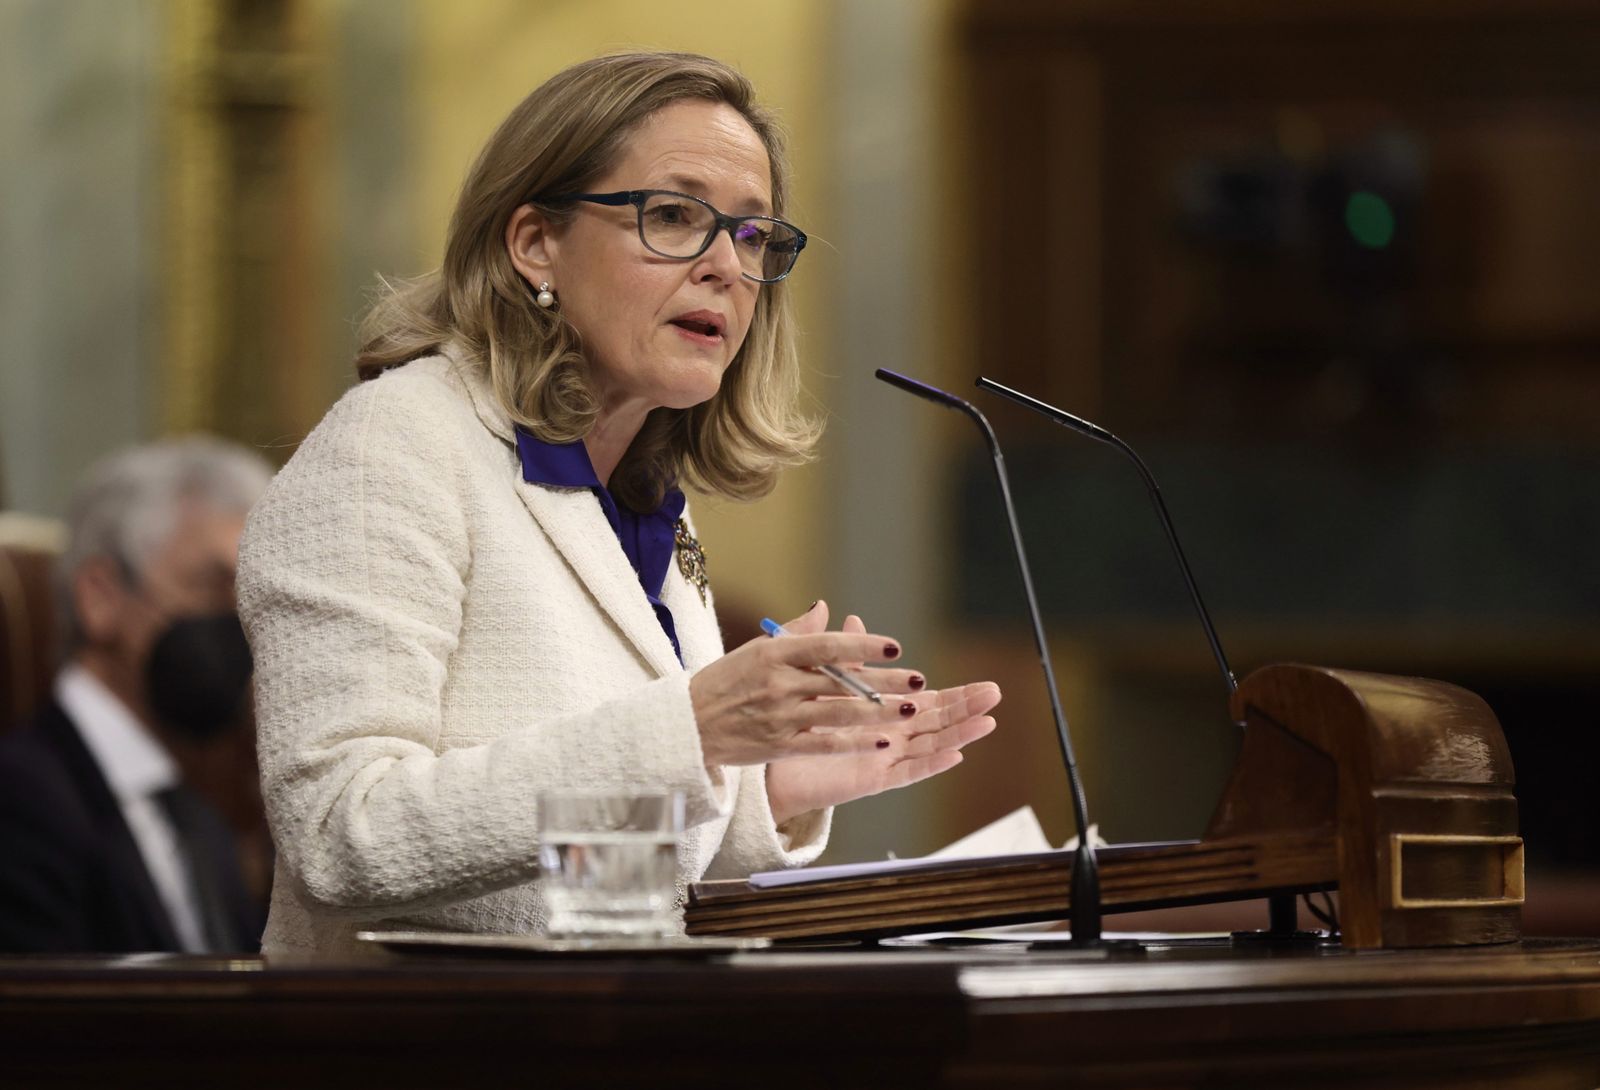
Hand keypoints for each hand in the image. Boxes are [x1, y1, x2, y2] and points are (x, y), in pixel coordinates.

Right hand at [689, 602, 929, 768]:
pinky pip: (825, 744)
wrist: (687, 725)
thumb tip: (826, 608)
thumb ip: (795, 632)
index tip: (893, 645)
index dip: (862, 645)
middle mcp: (779, 684)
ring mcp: (780, 716)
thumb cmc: (726, 682)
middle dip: (884, 681)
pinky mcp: (780, 746)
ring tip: (911, 709)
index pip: (826, 646)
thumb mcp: (755, 650)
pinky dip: (855, 742)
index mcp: (774, 653)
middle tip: (918, 679)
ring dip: (879, 712)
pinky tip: (882, 741)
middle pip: (841, 680)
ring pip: (839, 713)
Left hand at [762, 605, 1000, 826]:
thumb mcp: (827, 683)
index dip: (959, 695)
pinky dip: (931, 763)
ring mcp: (886, 758)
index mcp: (887, 713)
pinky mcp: (873, 778)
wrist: (776, 764)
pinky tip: (954, 754)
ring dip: (959, 734)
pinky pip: (907, 771)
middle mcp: (893, 736)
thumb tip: (852, 617)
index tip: (985, 685)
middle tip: (995, 696)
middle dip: (968, 709)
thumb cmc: (803, 725)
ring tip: (987, 722)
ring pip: (931, 745)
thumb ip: (846, 656)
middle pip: (939, 722)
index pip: (930, 702)